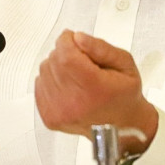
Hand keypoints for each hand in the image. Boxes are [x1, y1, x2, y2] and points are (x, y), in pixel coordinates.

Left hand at [33, 31, 157, 154]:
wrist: (121, 126)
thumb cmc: (124, 95)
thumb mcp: (125, 65)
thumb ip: (101, 47)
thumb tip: (78, 38)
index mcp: (95, 89)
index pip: (66, 55)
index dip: (66, 41)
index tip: (73, 39)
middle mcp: (75, 103)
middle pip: (54, 61)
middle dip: (65, 53)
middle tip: (82, 61)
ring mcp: (60, 112)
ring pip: (44, 71)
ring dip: (57, 67)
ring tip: (77, 76)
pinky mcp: (50, 118)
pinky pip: (39, 85)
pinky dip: (51, 80)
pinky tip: (68, 86)